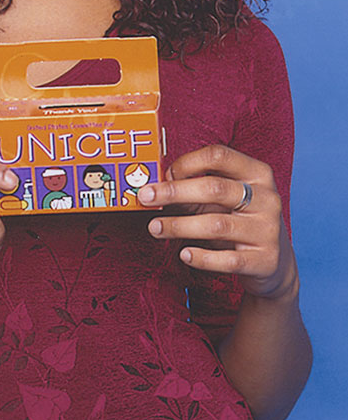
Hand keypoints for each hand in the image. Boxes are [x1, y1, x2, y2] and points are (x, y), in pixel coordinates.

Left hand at [137, 145, 297, 299]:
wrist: (274, 264)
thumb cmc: (238, 221)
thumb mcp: (225, 198)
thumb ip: (197, 186)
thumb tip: (155, 184)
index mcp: (257, 173)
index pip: (219, 155)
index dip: (187, 162)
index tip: (164, 174)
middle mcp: (266, 198)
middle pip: (214, 188)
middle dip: (174, 192)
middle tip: (145, 197)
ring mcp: (268, 230)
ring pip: (217, 225)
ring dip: (179, 226)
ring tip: (154, 227)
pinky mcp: (265, 260)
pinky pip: (228, 259)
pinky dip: (202, 257)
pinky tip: (184, 254)